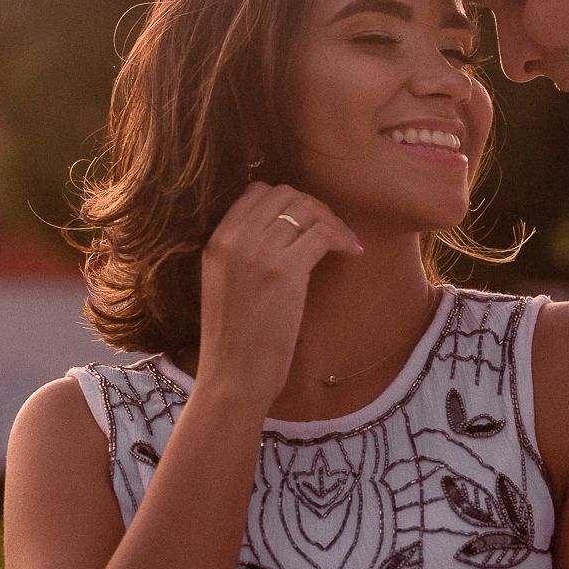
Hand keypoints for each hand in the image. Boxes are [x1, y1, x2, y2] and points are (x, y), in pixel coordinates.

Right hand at [195, 183, 362, 409]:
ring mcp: (257, 253)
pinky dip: (343, 238)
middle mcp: (233, 239)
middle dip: (314, 207)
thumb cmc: (234, 340)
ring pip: (306, 209)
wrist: (231, 377)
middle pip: (285, 194)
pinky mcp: (284, 272)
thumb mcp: (224, 283)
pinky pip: (323, 235)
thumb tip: (284, 229)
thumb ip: (243, 252)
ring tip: (345, 242)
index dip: (289, 200)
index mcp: (216, 240)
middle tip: (331, 230)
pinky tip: (353, 253)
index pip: (257, 191)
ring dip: (332, 221)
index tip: (308, 221)